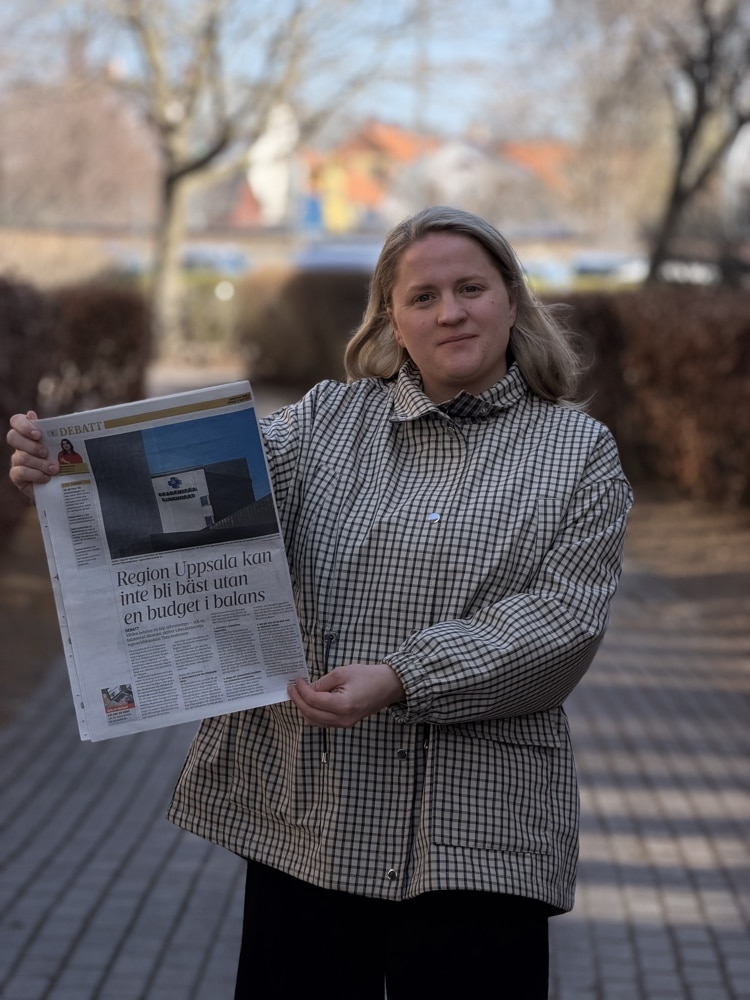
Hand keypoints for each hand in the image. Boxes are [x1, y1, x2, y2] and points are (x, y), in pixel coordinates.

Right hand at [7, 411, 58, 501]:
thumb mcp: (62, 446)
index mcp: (29, 433)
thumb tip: (32, 413)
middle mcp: (20, 445)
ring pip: (21, 457)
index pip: (16, 421)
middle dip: (31, 445)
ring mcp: (16, 461)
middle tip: (46, 452)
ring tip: (54, 469)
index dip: (24, 425)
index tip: (38, 434)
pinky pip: (21, 472)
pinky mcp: (17, 476)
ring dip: (40, 463)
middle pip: (12, 437)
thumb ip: (52, 431)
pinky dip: (36, 475)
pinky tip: (47, 477)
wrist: (63, 484)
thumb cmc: (63, 460)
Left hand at [288, 663, 404, 727]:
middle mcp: (343, 719)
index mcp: (342, 705)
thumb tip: (306, 687)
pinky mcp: (346, 723)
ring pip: (316, 722)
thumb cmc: (368, 676)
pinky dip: (314, 713)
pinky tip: (310, 702)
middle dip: (298, 701)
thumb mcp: (342, 673)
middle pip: (311, 714)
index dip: (301, 690)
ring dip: (304, 709)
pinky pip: (324, 722)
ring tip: (298, 695)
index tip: (296, 681)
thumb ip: (322, 683)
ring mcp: (345, 724)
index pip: (313, 701)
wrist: (389, 686)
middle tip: (291, 688)